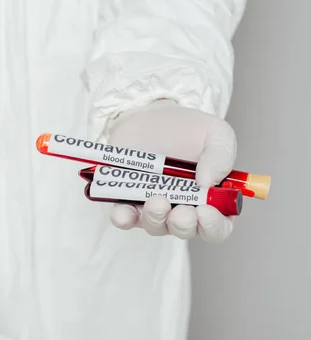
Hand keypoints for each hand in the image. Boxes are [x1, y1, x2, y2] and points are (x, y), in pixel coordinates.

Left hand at [102, 100, 236, 242]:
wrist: (150, 115)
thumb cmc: (189, 129)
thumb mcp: (216, 134)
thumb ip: (221, 156)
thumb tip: (208, 183)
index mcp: (210, 201)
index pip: (216, 228)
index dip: (213, 226)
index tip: (206, 211)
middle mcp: (181, 210)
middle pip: (184, 230)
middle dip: (183, 224)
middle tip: (182, 211)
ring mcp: (152, 208)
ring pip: (154, 226)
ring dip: (156, 218)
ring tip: (157, 200)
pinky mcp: (126, 200)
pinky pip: (124, 217)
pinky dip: (123, 218)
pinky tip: (123, 212)